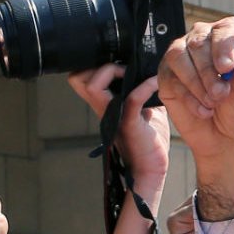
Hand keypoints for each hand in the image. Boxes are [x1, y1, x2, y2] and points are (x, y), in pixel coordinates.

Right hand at [69, 66, 170, 198]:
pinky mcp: (129, 123)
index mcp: (103, 104)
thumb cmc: (149, 140)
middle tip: (124, 69)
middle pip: (78, 79)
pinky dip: (145, 86)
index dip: (94, 67)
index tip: (119, 66)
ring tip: (133, 73)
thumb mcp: (144, 108)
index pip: (80, 79)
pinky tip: (155, 82)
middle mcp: (103, 109)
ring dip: (112, 72)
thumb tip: (150, 70)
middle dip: (99, 66)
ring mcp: (113, 116)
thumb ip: (141, 90)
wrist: (152, 168)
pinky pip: (131, 98)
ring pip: (92, 87)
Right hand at [157, 18, 233, 218]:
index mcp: (231, 40)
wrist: (227, 139)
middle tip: (221, 95)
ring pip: (179, 56)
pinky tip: (202, 111)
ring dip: (196, 84)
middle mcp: (205, 42)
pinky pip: (170, 78)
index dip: (224, 45)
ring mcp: (183, 56)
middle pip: (198, 41)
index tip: (227, 68)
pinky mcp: (167, 75)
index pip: (225, 28)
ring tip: (213, 103)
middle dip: (209, 72)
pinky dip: (188, 98)